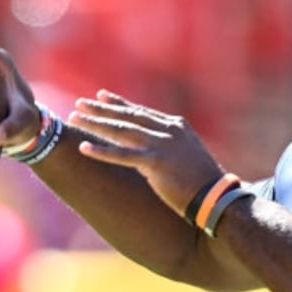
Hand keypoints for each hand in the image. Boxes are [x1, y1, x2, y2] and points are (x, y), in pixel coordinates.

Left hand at [69, 91, 222, 217]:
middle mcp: (168, 130)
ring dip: (96, 124)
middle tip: (80, 103)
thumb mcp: (187, 153)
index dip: (119, 103)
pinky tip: (84, 148)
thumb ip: (169, 144)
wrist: (216, 196)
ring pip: (122, 131)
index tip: (100, 95)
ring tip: (76, 118)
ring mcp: (162, 145)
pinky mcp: (156, 163)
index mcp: (176, 126)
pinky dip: (102, 152)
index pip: (141, 111)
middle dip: (101, 109)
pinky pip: (123, 156)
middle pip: (128, 116)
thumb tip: (151, 147)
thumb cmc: (202, 180)